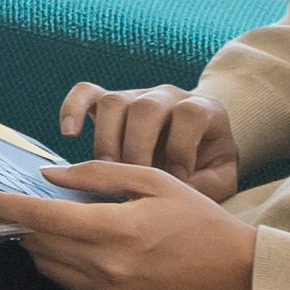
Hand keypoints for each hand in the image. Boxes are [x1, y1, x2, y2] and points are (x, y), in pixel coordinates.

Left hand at [0, 156, 257, 289]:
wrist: (238, 275)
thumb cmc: (200, 221)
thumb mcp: (155, 182)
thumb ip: (99, 176)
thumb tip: (50, 177)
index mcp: (117, 230)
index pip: (41, 218)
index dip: (0, 206)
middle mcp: (108, 266)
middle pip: (37, 243)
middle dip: (13, 222)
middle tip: (2, 203)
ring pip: (47, 265)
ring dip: (34, 242)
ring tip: (39, 221)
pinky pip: (68, 283)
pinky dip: (56, 262)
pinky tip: (66, 244)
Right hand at [62, 79, 243, 186]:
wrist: (198, 141)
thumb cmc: (206, 164)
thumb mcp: (220, 178)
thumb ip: (206, 186)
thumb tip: (174, 196)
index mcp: (203, 109)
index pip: (190, 114)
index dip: (181, 147)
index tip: (177, 179)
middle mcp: (167, 95)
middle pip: (146, 108)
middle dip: (137, 149)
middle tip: (134, 180)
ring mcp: (136, 95)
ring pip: (113, 102)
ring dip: (107, 140)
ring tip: (109, 171)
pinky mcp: (109, 100)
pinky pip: (85, 93)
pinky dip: (72, 110)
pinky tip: (69, 134)